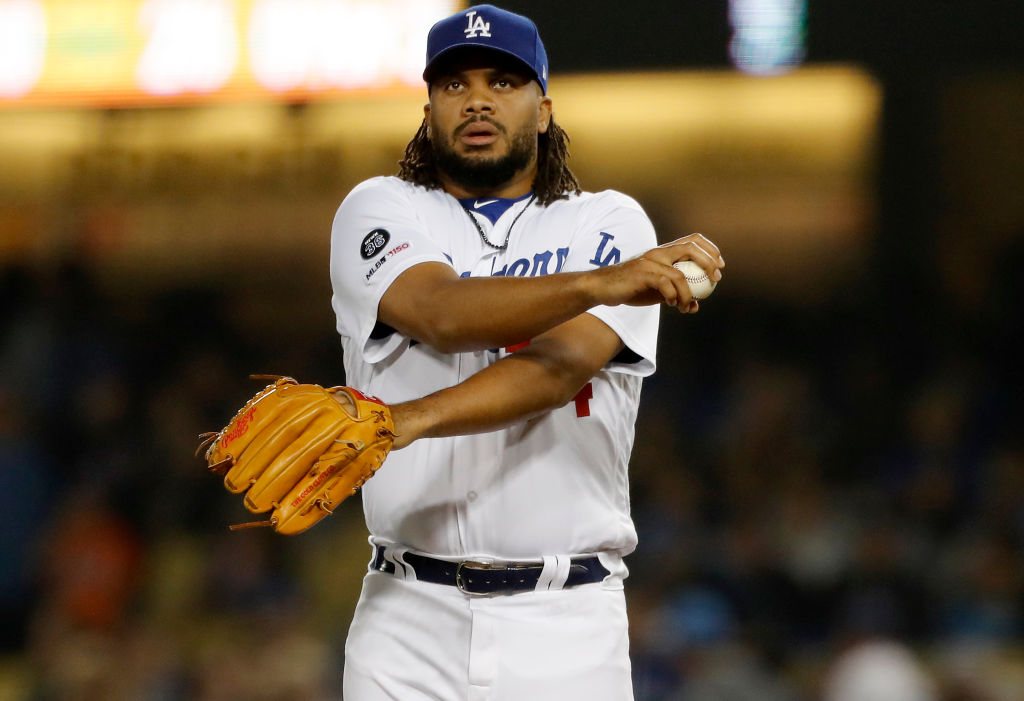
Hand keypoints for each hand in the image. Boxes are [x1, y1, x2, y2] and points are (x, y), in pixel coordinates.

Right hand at [590, 233, 723, 311]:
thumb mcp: (657, 291)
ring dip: (688, 294)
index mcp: (664, 252)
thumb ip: (676, 293)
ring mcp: (651, 261)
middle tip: (715, 279)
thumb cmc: (630, 288)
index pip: (692, 240)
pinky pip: (667, 284)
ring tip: (685, 307)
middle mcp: (659, 252)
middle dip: (709, 263)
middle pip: (692, 248)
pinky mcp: (643, 273)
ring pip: (680, 275)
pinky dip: (674, 296)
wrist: (602, 288)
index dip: (710, 250)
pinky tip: (671, 304)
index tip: (719, 266)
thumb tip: (696, 305)